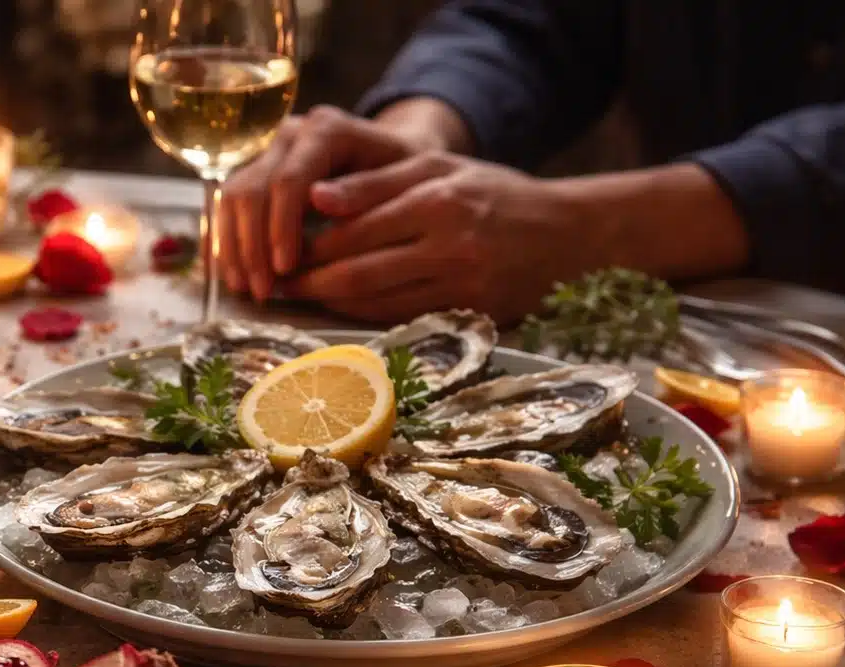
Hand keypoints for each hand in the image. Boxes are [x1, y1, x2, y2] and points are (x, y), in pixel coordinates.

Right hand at [218, 106, 424, 299]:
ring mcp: (268, 152)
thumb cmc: (405, 172)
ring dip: (233, 248)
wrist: (397, 155)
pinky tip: (230, 274)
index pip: (288, 179)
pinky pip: (227, 205)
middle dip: (252, 246)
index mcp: (326, 130)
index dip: (281, 227)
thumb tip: (320, 201)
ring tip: (245, 289)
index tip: (285, 269)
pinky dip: (225, 241)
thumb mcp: (404, 179)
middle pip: (251, 190)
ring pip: (231, 197)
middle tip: (262, 291)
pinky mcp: (256, 172)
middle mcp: (289, 135)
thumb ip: (367, 189)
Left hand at [289, 152, 592, 322]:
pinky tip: (341, 309)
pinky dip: (363, 316)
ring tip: (301, 297)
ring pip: (375, 303)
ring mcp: (461, 285)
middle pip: (358, 272)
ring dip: (330, 304)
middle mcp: (450, 244)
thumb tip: (315, 196)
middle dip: (310, 281)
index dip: (309, 244)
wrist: (566, 233)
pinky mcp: (470, 315)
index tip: (279, 248)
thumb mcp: (439, 169)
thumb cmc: (492, 194)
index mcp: (439, 199)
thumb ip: (376, 182)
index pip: (355, 228)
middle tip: (278, 283)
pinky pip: (400, 320)